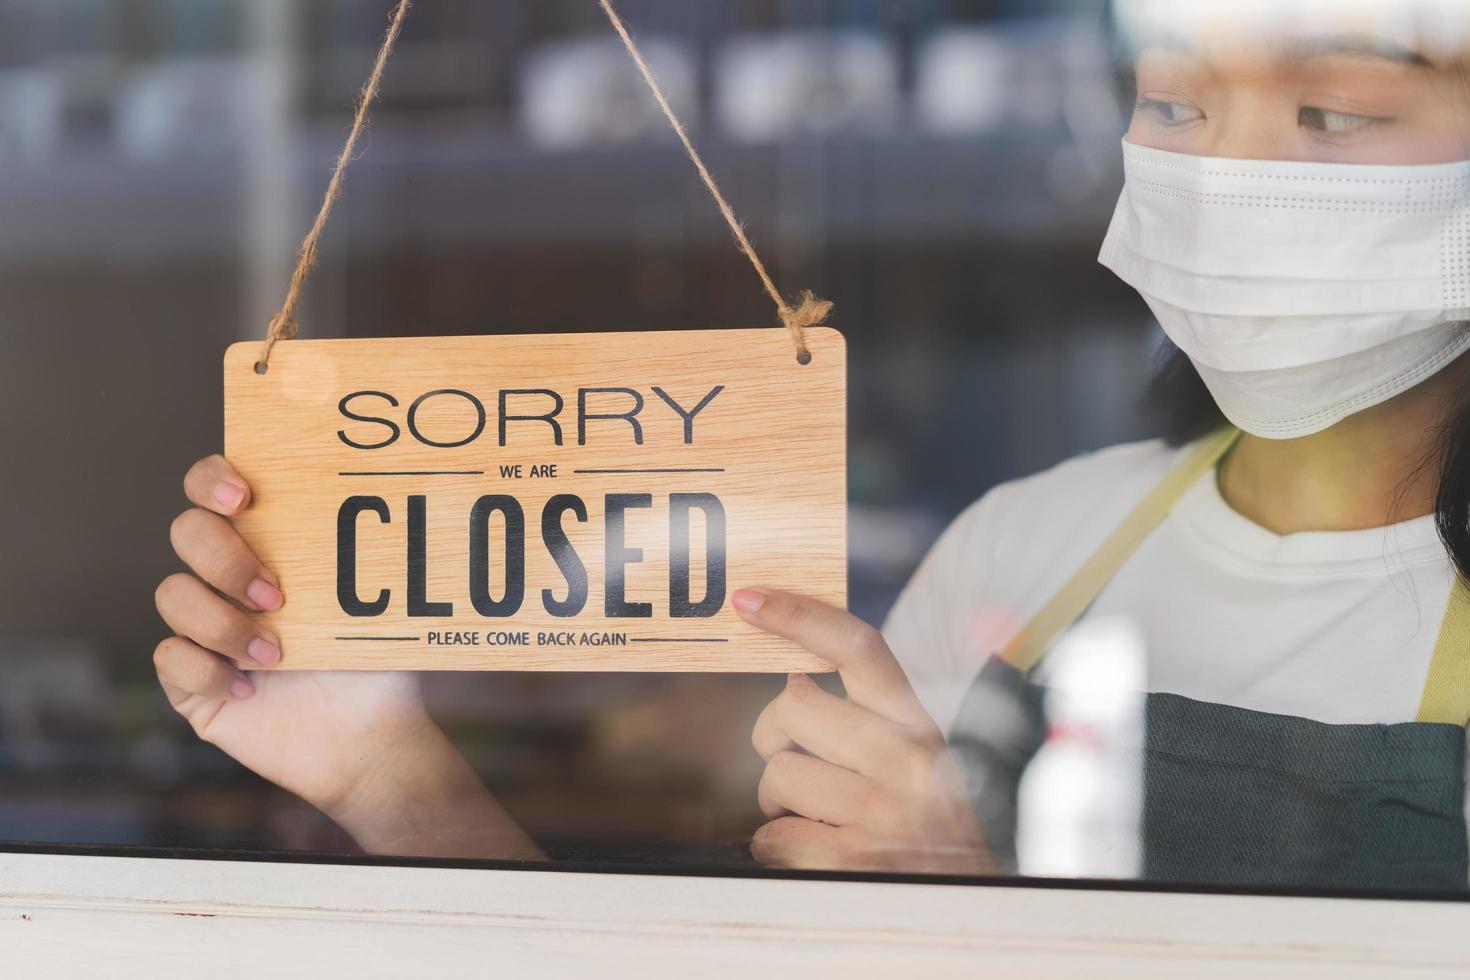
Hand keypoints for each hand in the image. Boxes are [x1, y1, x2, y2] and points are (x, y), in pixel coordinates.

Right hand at [154, 455, 538, 859]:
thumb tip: (397, 491)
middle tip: (277, 596)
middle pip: (186, 533)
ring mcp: (202, 627)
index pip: (212, 488)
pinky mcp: (189, 679)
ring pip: (172, 595)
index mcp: (265, 543)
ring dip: (223, 623)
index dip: (212, 479)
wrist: (369, 739)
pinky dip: (208, 670)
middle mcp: (224, 578)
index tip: (243, 496)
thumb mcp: (375, 602)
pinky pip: (169, 658)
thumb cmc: (374, 663)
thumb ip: (364, 552)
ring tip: (278, 656)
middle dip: (226, 559)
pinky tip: (249, 689)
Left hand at [735, 589, 994, 874]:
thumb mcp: (919, 757)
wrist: (972, 904)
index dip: (799, 616)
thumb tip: (796, 676)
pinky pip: (773, 835)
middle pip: (794, 704)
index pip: (859, 647)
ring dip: (777, 798)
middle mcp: (905, 759)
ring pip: (777, 773)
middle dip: (772, 731)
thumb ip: (869, 717)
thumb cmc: (934, 825)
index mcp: (918, 724)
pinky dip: (777, 845)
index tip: (749, 599)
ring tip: (815, 814)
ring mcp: (881, 810)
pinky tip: (812, 849)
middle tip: (789, 756)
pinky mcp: (854, 859)